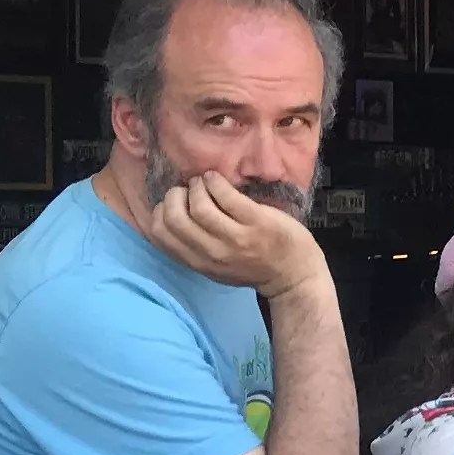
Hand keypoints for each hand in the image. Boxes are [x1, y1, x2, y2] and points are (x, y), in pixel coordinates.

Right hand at [149, 173, 328, 296]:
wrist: (294, 275)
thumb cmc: (253, 266)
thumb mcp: (215, 266)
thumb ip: (193, 247)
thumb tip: (170, 214)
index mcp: (198, 262)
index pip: (160, 234)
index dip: (160, 212)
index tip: (173, 204)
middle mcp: (213, 252)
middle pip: (174, 218)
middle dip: (174, 196)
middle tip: (187, 190)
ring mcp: (236, 237)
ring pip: (199, 205)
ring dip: (197, 186)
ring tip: (203, 183)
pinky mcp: (256, 222)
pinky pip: (226, 195)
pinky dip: (215, 181)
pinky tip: (216, 179)